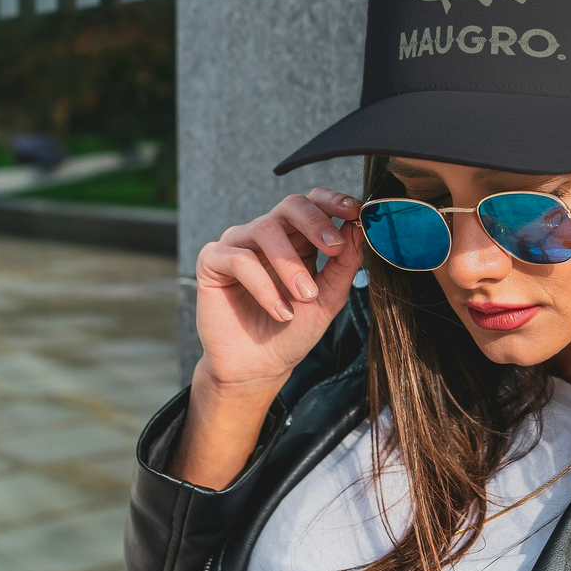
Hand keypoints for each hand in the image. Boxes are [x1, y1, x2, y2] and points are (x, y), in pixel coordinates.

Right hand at [193, 188, 364, 397]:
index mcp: (297, 237)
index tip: (356, 212)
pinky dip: (264, 286)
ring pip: (265, 229)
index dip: (334, 201)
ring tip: (305, 297)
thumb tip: (358, 228)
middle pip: (291, 204)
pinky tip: (280, 312)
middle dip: (316, 222)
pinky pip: (239, 259)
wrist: (259, 368)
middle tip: (334, 248)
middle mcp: (266, 234)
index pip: (313, 202)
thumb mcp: (328, 298)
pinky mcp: (212, 261)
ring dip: (291, 264)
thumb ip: (344, 265)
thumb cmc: (293, 331)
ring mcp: (238, 244)